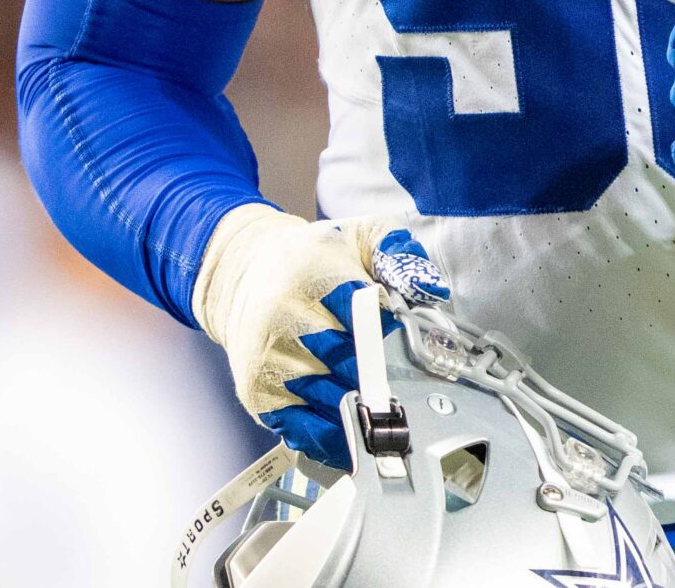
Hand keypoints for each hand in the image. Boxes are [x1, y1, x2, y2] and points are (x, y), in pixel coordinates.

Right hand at [190, 205, 447, 466]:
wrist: (245, 273)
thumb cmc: (314, 258)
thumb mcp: (359, 235)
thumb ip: (399, 252)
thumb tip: (430, 288)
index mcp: (312, 276)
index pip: (363, 317)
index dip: (391, 335)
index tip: (411, 346)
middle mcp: (282, 319)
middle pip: (348, 364)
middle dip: (383, 378)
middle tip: (411, 390)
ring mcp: (268, 360)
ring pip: (329, 401)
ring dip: (364, 413)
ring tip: (391, 417)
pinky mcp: (257, 392)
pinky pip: (302, 429)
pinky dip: (334, 439)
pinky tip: (357, 437)